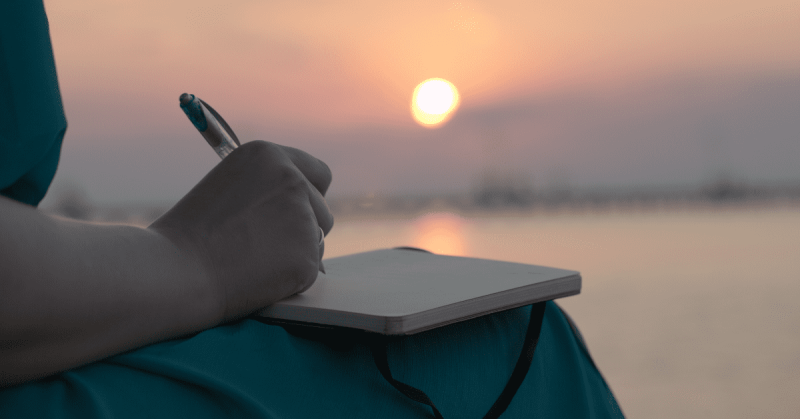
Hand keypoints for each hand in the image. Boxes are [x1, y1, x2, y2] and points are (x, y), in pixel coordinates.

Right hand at [149, 141, 332, 323]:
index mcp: (268, 156)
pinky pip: (310, 270)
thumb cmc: (190, 236)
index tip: (300, 212)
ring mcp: (303, 217)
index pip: (318, 173)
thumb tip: (303, 211)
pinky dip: (290, 278)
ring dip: (296, 253)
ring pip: (317, 241)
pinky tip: (257, 277)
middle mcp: (292, 179)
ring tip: (252, 260)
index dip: (310, 195)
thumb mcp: (229, 188)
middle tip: (265, 245)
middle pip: (322, 210)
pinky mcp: (307, 255)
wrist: (176, 271)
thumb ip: (267, 191)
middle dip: (304, 229)